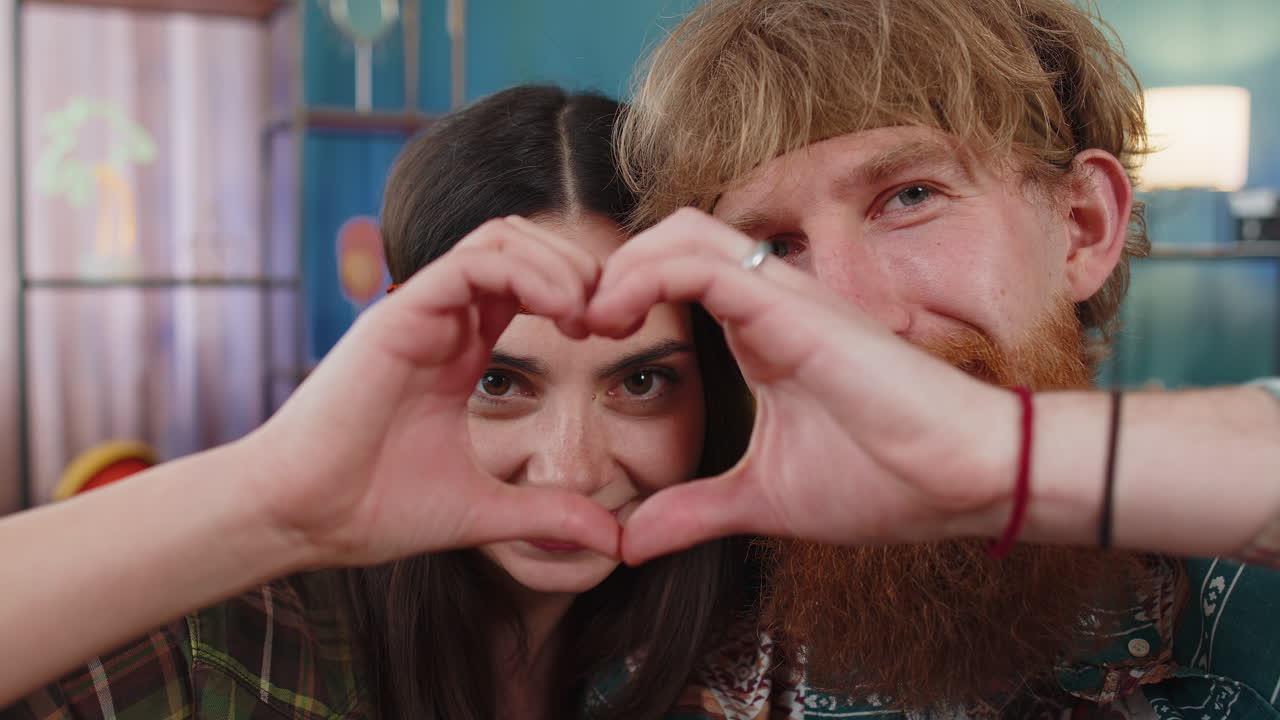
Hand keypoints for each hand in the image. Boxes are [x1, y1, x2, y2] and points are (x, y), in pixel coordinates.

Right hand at [248, 217, 620, 566]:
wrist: (303, 519)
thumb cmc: (373, 510)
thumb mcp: (485, 511)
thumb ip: (549, 515)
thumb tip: (614, 538)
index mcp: (460, 352)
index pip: (530, 286)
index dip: (582, 297)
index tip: (616, 337)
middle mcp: (442, 322)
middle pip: (523, 247)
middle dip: (580, 269)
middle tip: (614, 319)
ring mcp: (419, 312)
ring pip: (501, 239)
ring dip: (558, 264)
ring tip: (589, 314)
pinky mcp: (398, 314)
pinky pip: (471, 262)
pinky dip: (526, 271)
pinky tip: (561, 311)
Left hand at [586, 209, 1016, 563]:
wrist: (967, 481)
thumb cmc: (887, 480)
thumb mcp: (762, 499)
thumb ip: (695, 511)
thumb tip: (629, 542)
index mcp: (762, 331)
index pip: (679, 273)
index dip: (622, 292)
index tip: (583, 342)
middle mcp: (771, 299)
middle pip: (671, 237)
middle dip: (610, 269)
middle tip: (572, 324)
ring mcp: (785, 296)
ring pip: (682, 234)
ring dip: (620, 266)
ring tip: (588, 320)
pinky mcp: (794, 307)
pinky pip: (702, 264)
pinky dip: (645, 276)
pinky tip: (615, 318)